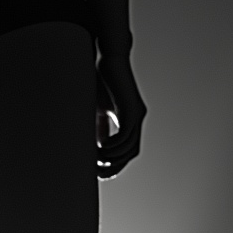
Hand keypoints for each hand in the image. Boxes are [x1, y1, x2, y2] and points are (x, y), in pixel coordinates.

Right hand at [95, 55, 146, 178]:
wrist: (110, 58)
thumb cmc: (102, 82)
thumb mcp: (99, 110)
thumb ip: (100, 128)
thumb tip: (96, 147)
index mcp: (130, 122)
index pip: (126, 152)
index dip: (115, 165)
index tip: (99, 174)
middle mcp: (136, 120)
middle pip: (130, 155)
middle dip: (114, 167)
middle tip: (97, 173)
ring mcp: (136, 116)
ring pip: (128, 148)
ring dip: (111, 157)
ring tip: (95, 158)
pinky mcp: (132, 110)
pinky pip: (125, 136)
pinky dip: (113, 145)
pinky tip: (101, 147)